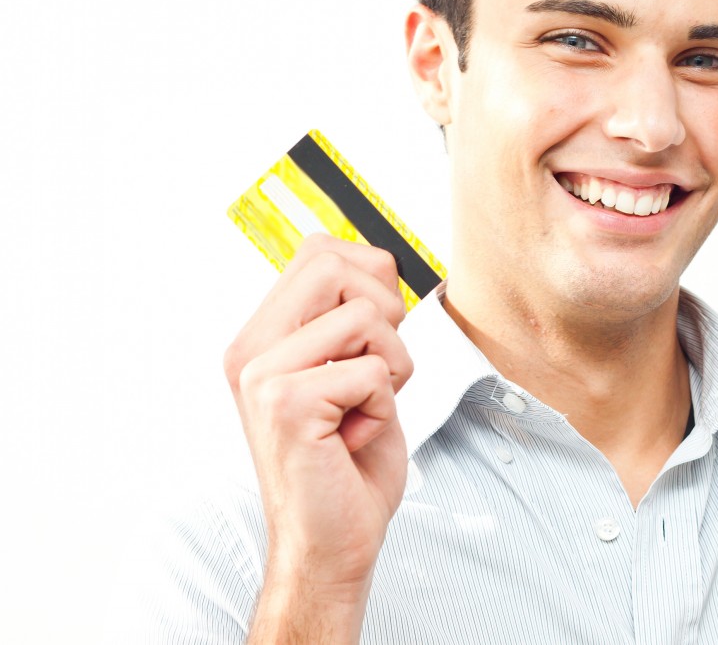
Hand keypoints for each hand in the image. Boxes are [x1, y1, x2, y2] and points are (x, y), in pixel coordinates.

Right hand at [224, 234, 411, 628]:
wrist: (331, 542)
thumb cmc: (349, 459)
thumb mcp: (351, 368)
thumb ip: (349, 314)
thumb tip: (376, 258)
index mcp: (263, 334)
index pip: (320, 249)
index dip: (370, 278)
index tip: (372, 336)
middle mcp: (251, 348)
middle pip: (335, 265)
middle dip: (385, 314)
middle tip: (374, 372)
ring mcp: (262, 375)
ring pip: (366, 316)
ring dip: (391, 366)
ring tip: (362, 408)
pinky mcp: (285, 404)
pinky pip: (372, 371)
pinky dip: (384, 406)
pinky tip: (353, 437)